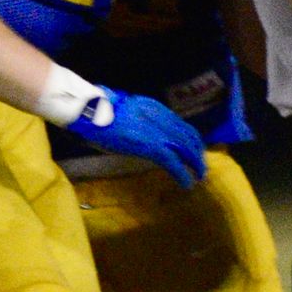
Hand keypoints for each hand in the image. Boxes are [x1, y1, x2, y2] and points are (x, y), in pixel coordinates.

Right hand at [59, 88, 205, 186]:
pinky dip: (183, 174)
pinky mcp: (152, 145)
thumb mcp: (124, 112)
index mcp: (154, 107)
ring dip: (195, 164)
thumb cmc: (97, 113)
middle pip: (188, 136)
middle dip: (197, 153)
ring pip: (186, 149)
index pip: (181, 124)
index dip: (192, 139)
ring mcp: (157, 131)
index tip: (194, 151)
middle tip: (200, 166)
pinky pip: (174, 162)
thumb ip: (136, 120)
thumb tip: (139, 132)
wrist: (90, 110)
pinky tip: (186, 183)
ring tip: (197, 176)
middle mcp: (161, 116)